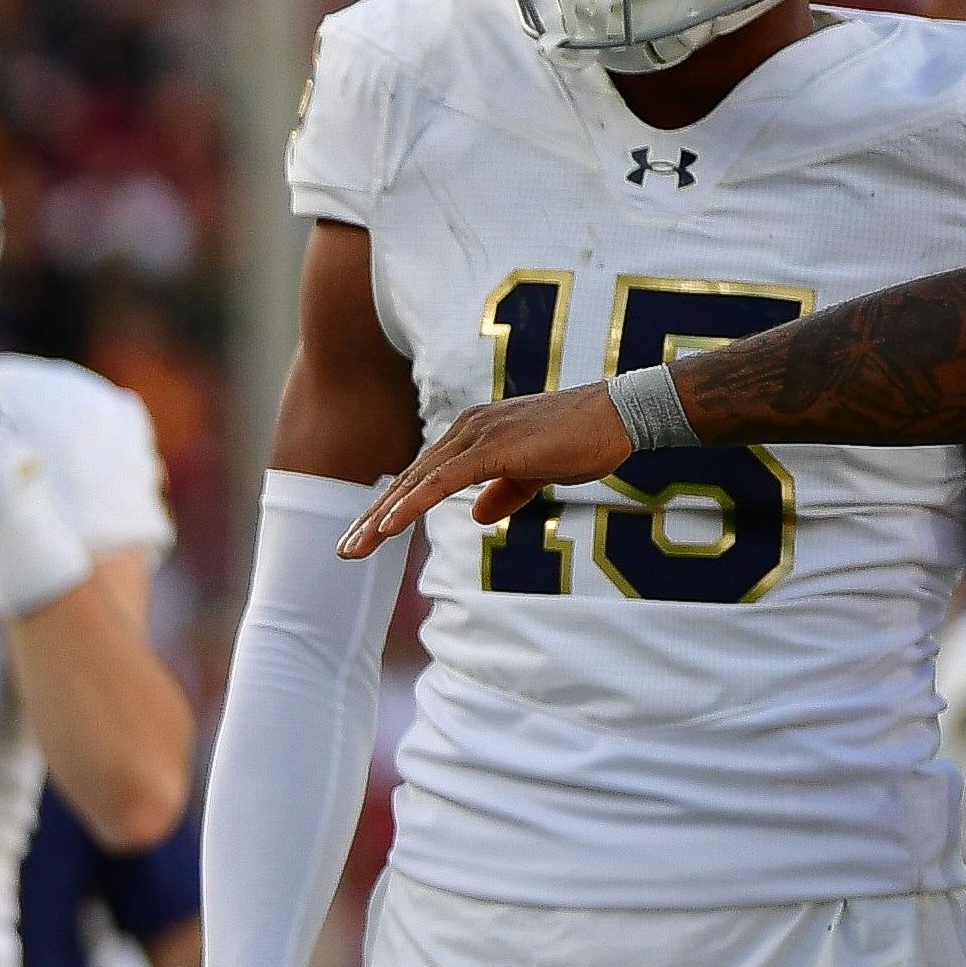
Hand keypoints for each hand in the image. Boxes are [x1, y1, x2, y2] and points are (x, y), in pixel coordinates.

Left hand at [345, 386, 631, 561]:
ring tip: (355, 548)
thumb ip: (504, 491)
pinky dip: (413, 503)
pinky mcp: (495, 447)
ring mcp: (478, 436)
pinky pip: (443, 481)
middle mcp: (466, 431)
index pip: (421, 477)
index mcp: (472, 436)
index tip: (364, 537)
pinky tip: (389, 527)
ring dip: (383, 518)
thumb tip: (477, 515)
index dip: (390, 508)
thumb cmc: (584, 441)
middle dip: (373, 518)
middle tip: (344, 550)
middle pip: (408, 479)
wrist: (621, 415)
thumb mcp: (535, 472)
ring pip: (418, 482)